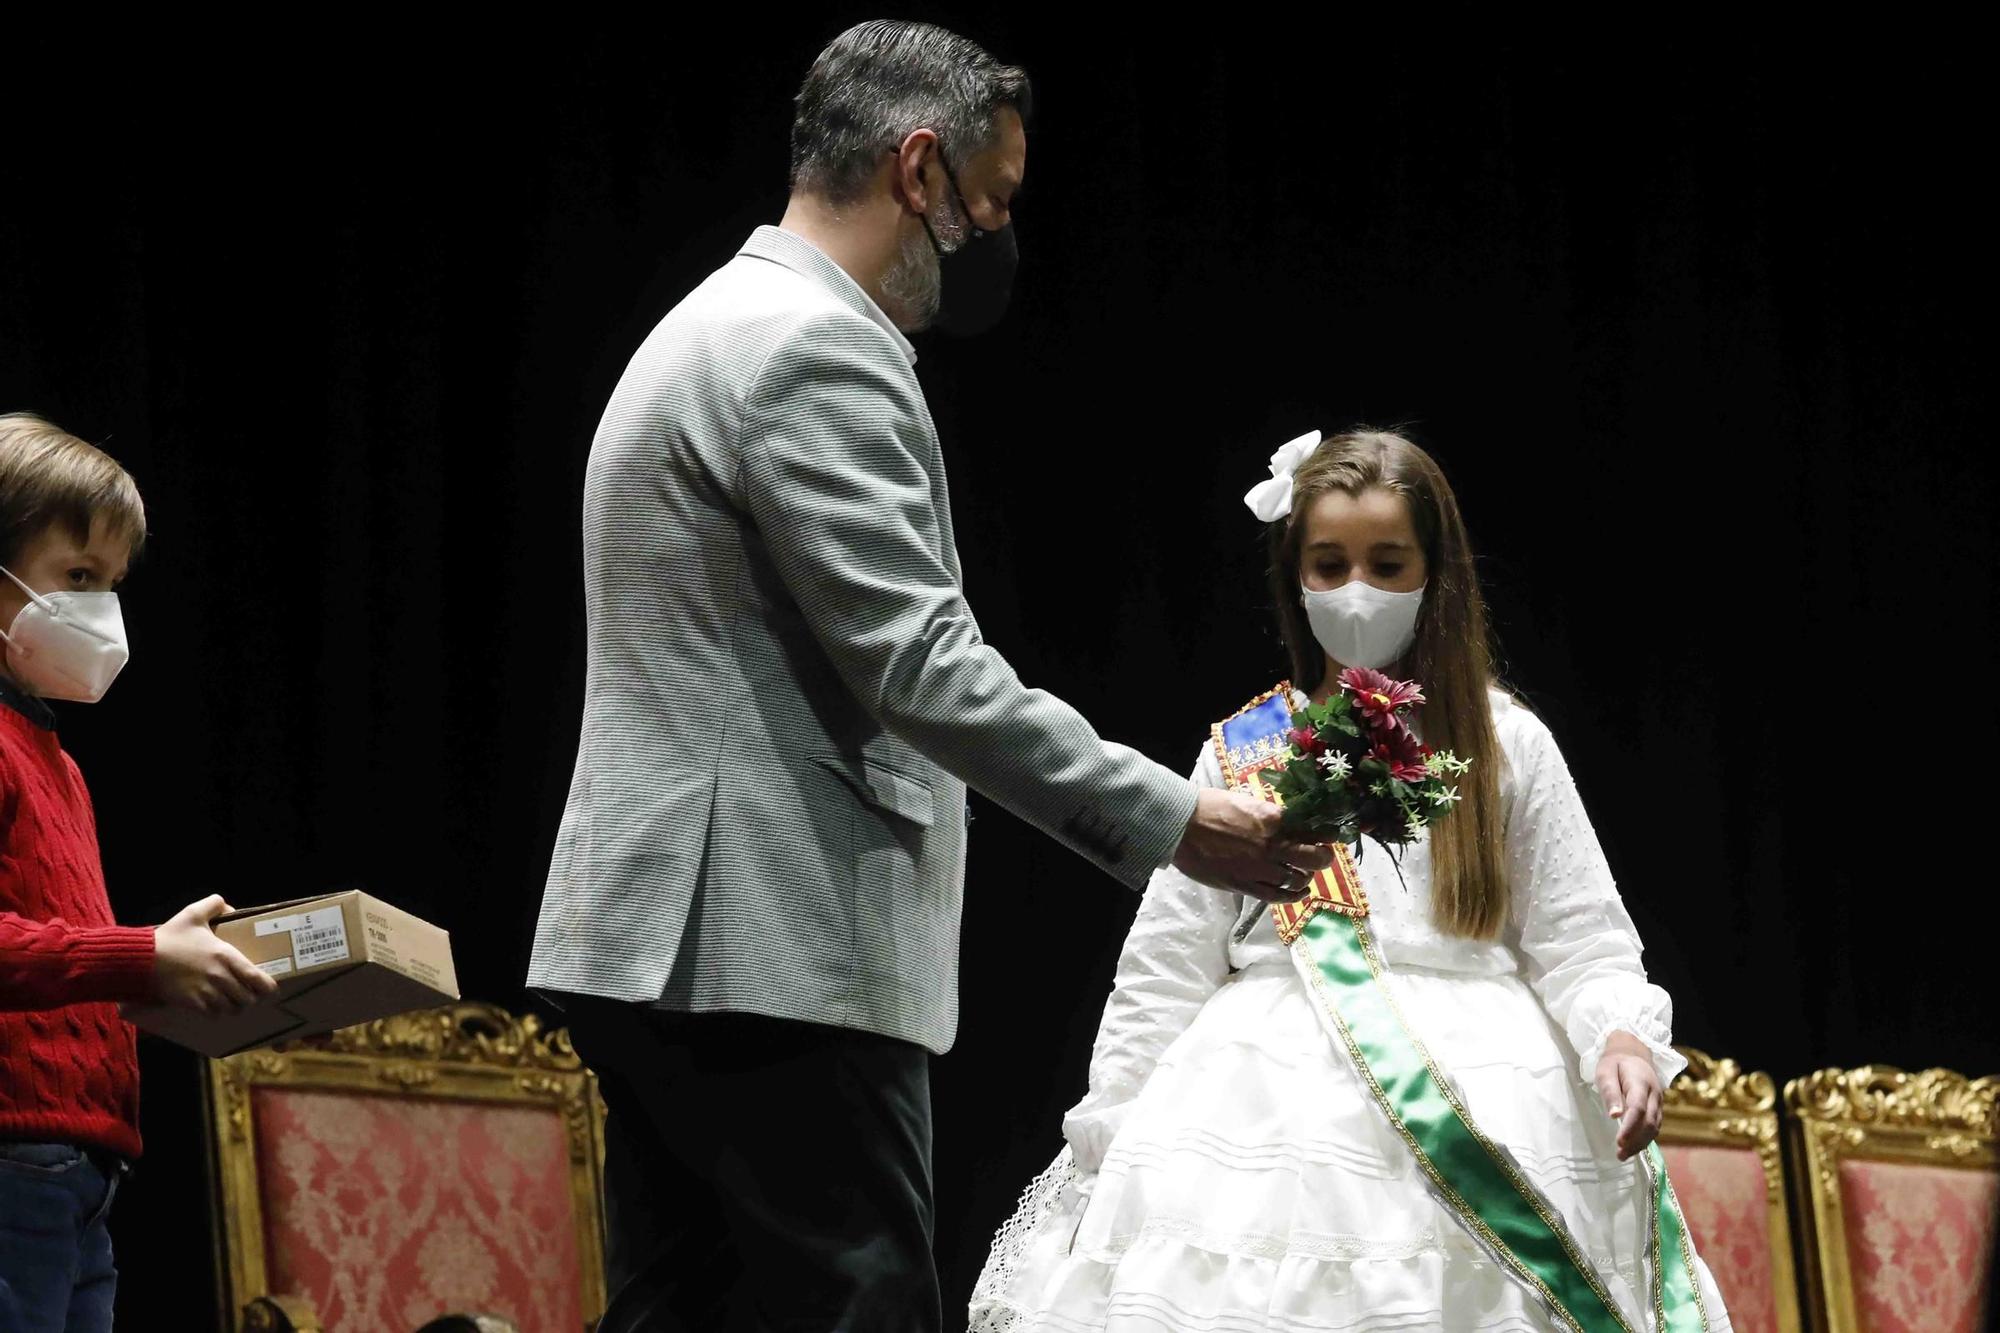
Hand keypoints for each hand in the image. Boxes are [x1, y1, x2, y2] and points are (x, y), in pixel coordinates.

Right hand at [152, 895, 280, 1015]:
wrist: (142, 959)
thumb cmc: (169, 937)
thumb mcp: (193, 913)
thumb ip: (215, 904)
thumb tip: (231, 909)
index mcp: (225, 955)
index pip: (257, 979)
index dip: (268, 988)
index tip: (271, 989)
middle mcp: (220, 976)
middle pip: (247, 998)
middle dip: (251, 997)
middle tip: (249, 994)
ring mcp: (206, 992)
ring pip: (232, 1009)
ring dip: (235, 1006)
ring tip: (233, 1001)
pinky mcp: (192, 1003)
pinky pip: (213, 1015)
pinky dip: (218, 1013)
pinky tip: (216, 1006)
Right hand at [1171, 788, 1332, 902]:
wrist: (1180, 826)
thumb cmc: (1210, 807)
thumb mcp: (1247, 801)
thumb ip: (1271, 815)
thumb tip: (1290, 823)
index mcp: (1273, 819)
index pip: (1315, 830)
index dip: (1328, 835)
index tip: (1329, 836)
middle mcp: (1272, 845)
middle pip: (1315, 858)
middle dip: (1323, 857)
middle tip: (1322, 855)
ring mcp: (1260, 868)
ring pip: (1299, 879)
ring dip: (1306, 876)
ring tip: (1304, 872)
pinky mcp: (1246, 886)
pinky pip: (1279, 896)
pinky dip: (1294, 895)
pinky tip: (1298, 891)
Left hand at [1595, 1031, 1664, 1160]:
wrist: (1633, 1052)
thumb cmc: (1615, 1062)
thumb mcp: (1605, 1071)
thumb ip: (1610, 1092)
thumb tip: (1614, 1116)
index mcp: (1641, 1082)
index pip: (1638, 1109)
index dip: (1630, 1127)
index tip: (1619, 1142)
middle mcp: (1654, 1094)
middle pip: (1650, 1122)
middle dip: (1636, 1140)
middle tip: (1619, 1154)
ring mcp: (1659, 1102)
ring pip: (1655, 1127)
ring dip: (1641, 1143)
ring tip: (1623, 1155)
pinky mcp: (1658, 1108)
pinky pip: (1655, 1126)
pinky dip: (1645, 1139)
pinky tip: (1632, 1147)